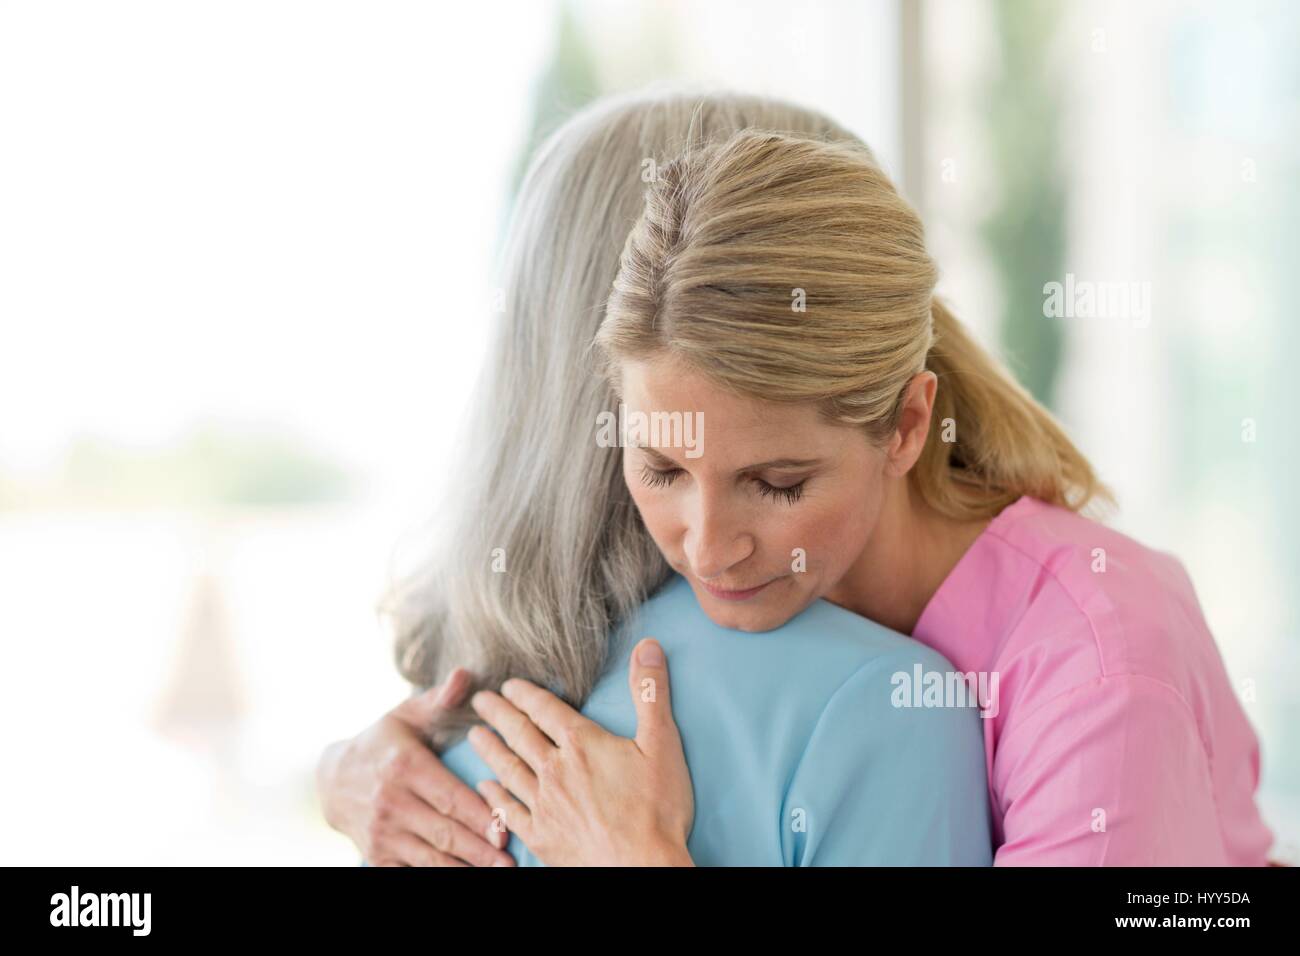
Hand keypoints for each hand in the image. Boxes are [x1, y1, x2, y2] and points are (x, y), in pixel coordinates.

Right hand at [316, 667, 516, 866]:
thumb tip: (464, 676)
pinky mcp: (374, 853)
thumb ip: (439, 699)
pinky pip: (409, 870)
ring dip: (463, 868)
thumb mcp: (407, 715)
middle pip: (444, 832)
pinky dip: (436, 876)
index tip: (506, 830)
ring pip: (429, 857)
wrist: (331, 779)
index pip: (449, 797)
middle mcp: (391, 801)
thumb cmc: (383, 742)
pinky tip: (462, 877)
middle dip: (479, 850)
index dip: (479, 816)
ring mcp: (381, 832)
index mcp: (405, 766)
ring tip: (494, 873)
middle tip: (509, 862)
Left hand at [468, 638, 693, 865]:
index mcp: (582, 744)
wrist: (642, 866)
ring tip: (474, 736)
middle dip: (498, 714)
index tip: (507, 684)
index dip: (525, 694)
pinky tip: (485, 788)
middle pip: (519, 734)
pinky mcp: (541, 835)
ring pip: (508, 769)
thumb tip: (648, 646)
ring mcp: (544, 804)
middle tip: (479, 700)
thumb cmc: (657, 808)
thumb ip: (651, 692)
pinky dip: (494, 797)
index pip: (546, 710)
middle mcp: (555, 769)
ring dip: (489, 750)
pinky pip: (508, 811)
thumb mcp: (662, 743)